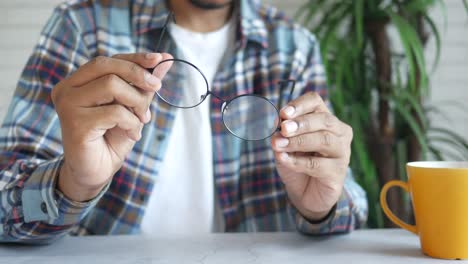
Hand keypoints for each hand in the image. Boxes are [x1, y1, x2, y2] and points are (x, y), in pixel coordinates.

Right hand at [52, 53, 172, 201]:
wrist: (97, 171)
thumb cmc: (112, 138)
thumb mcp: (133, 107)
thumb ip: (144, 84)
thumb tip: (165, 60)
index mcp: (78, 81)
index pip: (108, 60)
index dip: (134, 58)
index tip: (159, 58)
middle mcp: (67, 88)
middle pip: (106, 65)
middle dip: (138, 74)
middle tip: (157, 88)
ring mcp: (68, 105)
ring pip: (111, 85)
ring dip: (136, 102)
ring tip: (141, 120)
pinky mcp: (74, 123)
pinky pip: (115, 112)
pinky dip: (131, 122)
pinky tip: (132, 134)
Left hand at [271, 92, 352, 220]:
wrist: (305, 192)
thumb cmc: (297, 161)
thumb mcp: (284, 144)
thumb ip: (281, 134)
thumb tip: (277, 124)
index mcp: (324, 119)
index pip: (315, 102)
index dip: (300, 105)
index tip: (283, 113)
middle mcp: (339, 132)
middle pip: (324, 120)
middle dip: (301, 123)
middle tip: (283, 129)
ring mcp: (342, 152)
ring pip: (324, 140)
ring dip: (299, 141)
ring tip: (279, 145)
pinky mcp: (338, 173)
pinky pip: (318, 165)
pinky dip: (298, 161)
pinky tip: (284, 159)